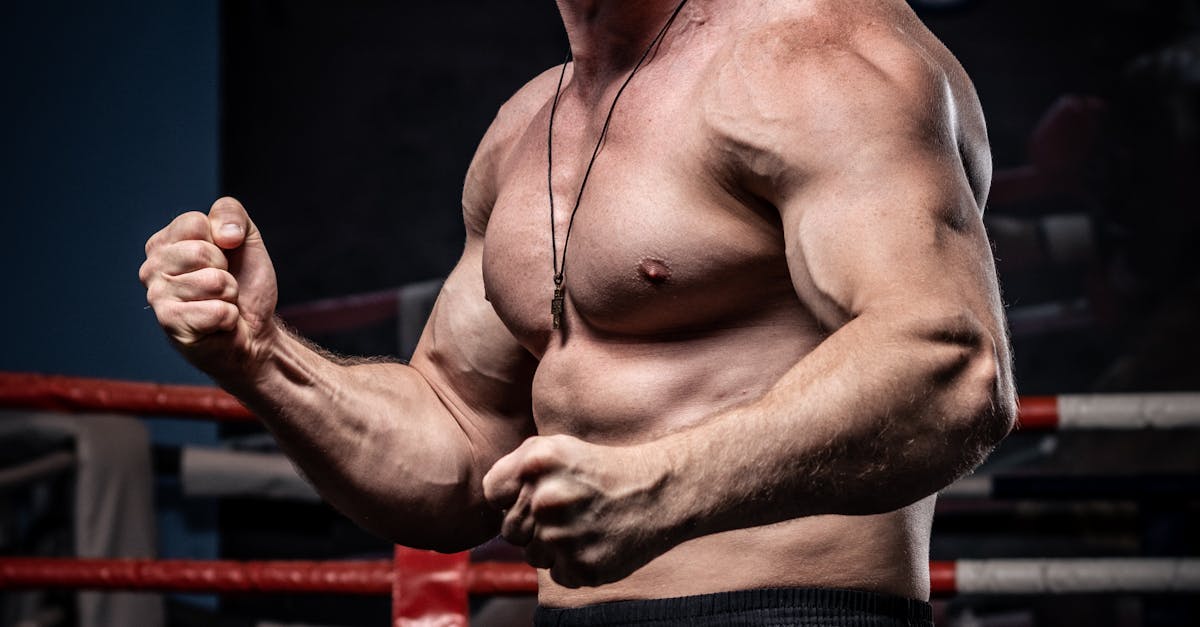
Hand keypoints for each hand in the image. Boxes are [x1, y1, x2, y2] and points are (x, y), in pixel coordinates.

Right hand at [139, 197, 278, 375]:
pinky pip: (217, 311)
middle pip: (200, 251)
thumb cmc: (245, 285)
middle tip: (222, 286)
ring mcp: (157, 297)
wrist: (255, 332)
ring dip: (229, 295)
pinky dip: (228, 318)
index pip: (194, 223)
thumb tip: (224, 234)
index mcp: (164, 243)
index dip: (222, 241)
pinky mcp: (171, 325)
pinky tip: (217, 324)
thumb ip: (231, 213)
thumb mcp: (246, 239)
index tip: (223, 259)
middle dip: (225, 271)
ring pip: (212, 282)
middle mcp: (152, 268)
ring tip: (219, 303)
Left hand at [482, 435, 679, 587]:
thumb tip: (490, 501)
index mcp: (537, 462)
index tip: (538, 492)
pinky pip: (558, 574)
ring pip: (533, 556)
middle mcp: (546, 498)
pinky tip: (596, 541)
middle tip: (569, 511)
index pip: (492, 493)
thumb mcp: (558, 448)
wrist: (660, 492)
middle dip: (533, 524)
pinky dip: (574, 563)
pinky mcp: (582, 567)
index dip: (512, 495)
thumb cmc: (604, 470)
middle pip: (510, 530)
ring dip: (553, 547)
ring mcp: (564, 536)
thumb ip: (516, 469)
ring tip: (584, 525)